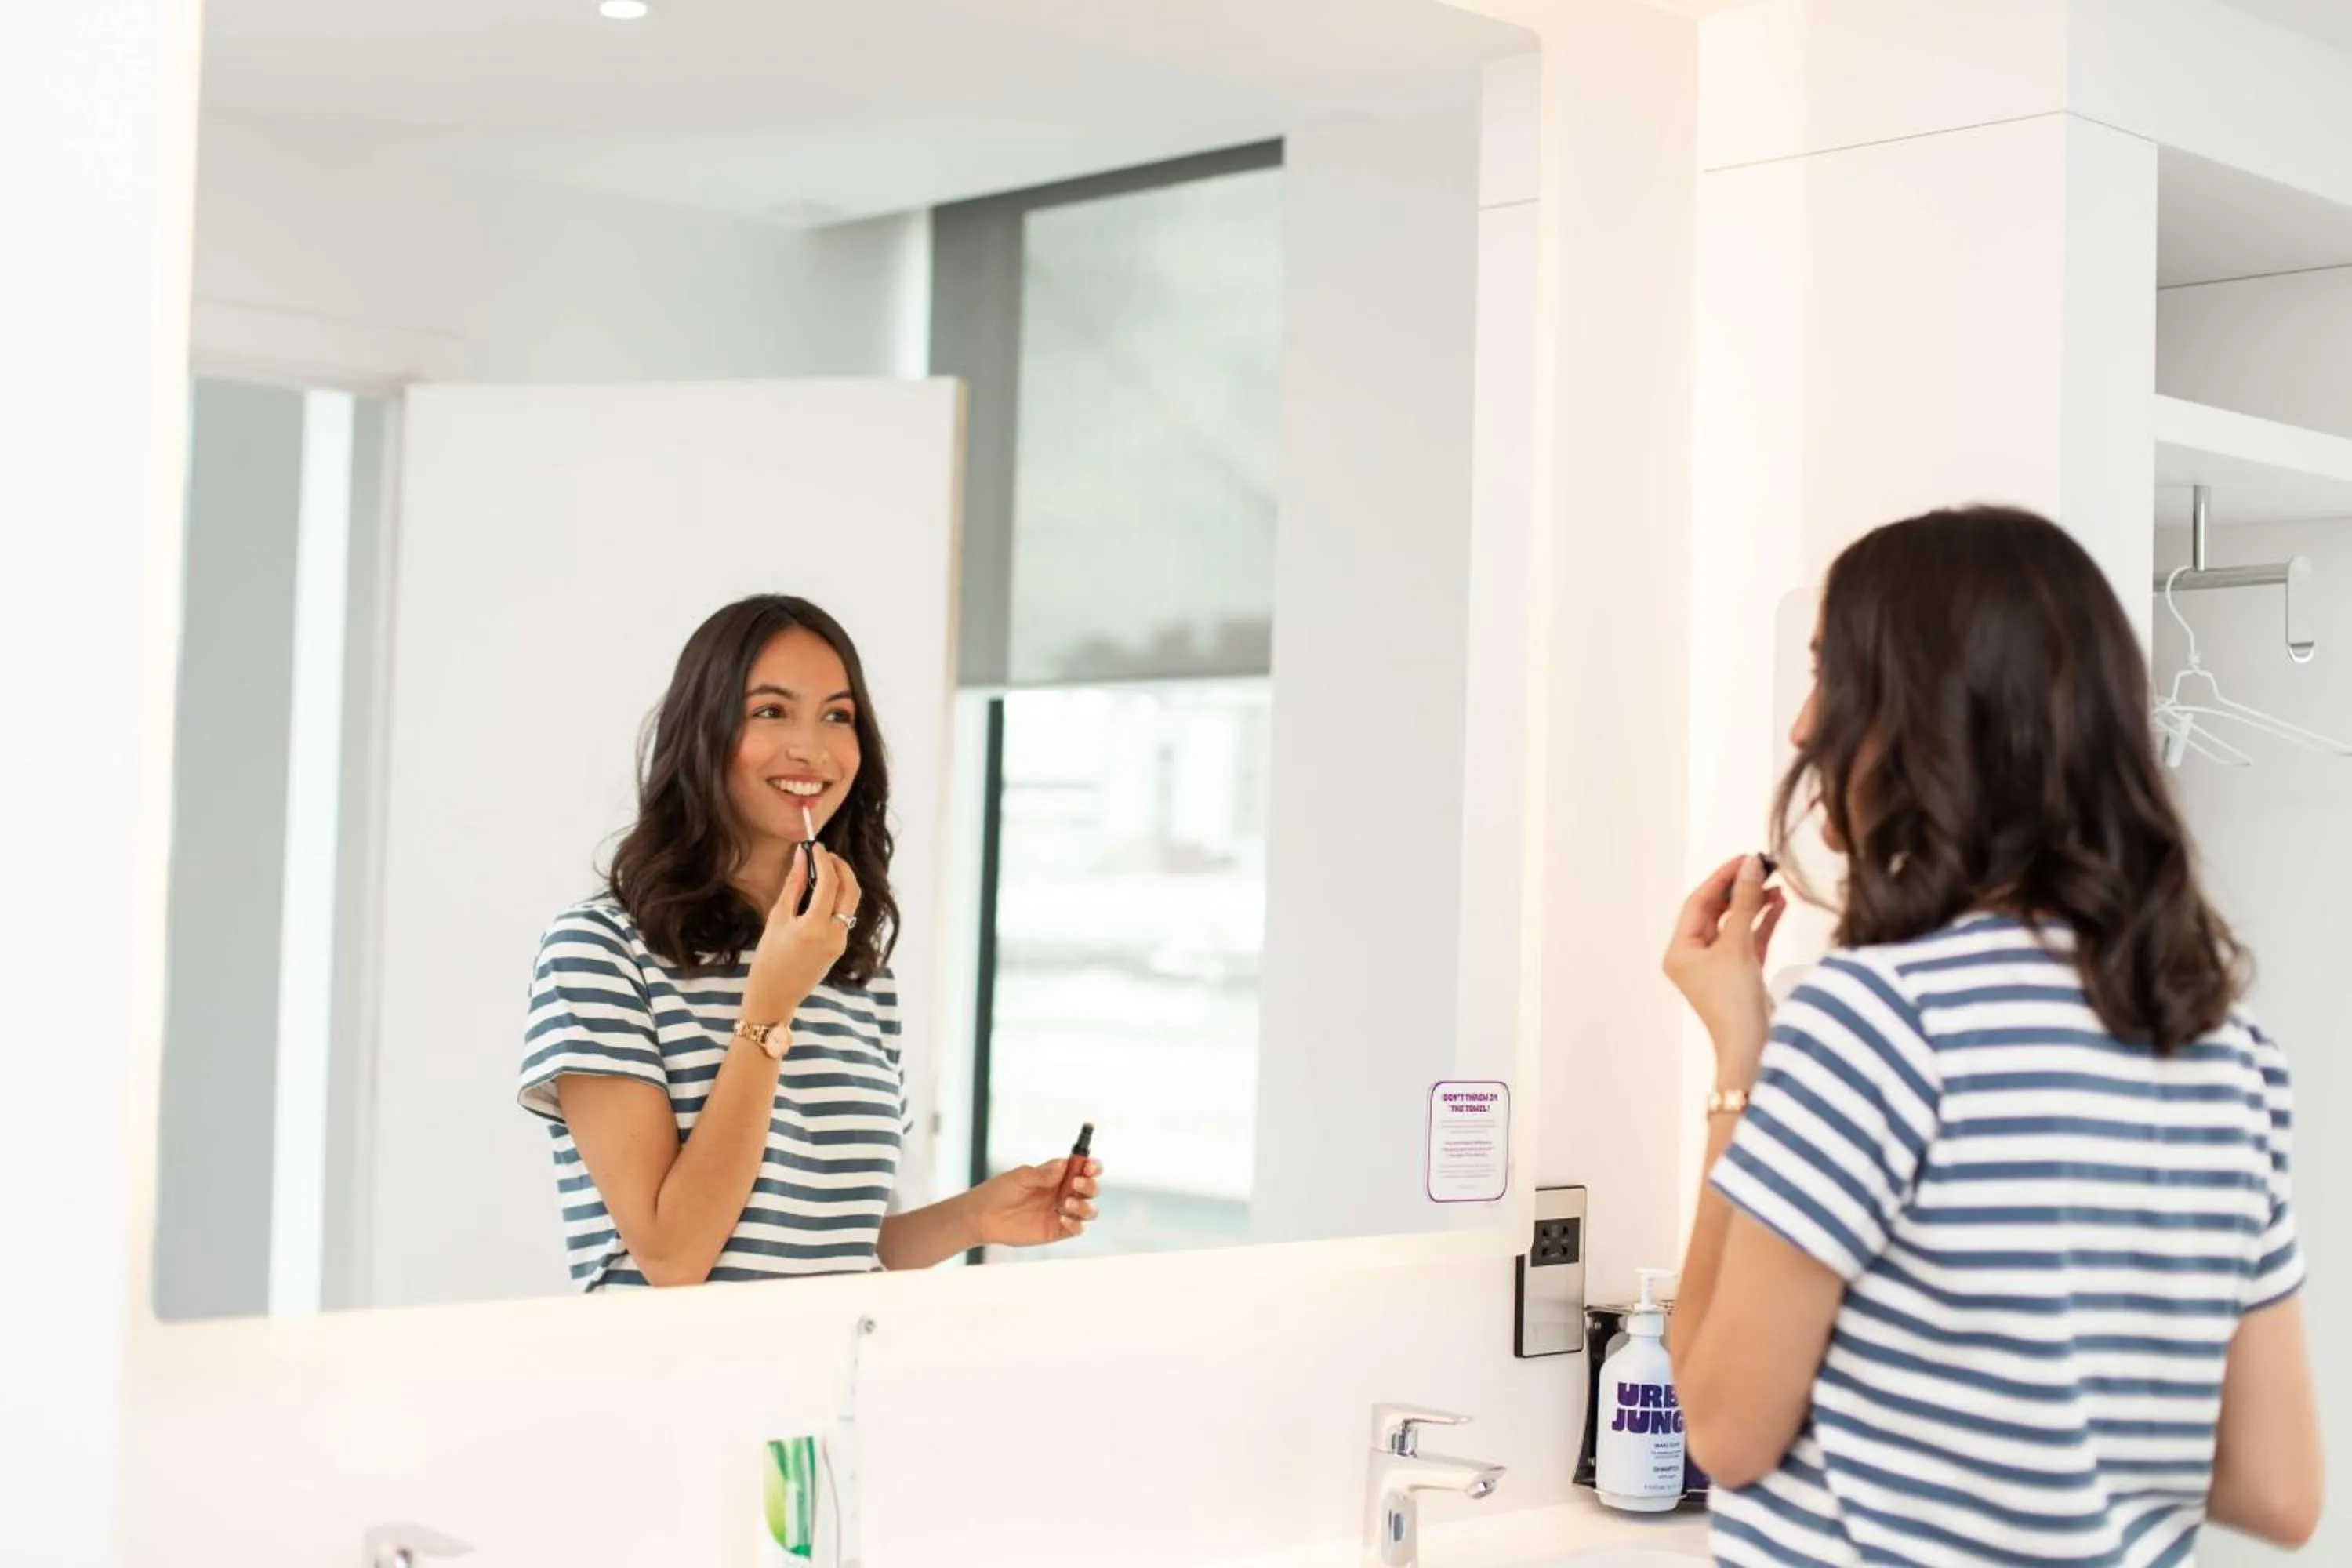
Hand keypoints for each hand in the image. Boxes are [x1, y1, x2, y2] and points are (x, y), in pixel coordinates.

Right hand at [749, 844, 861, 1009]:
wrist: (775, 997)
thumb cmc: (768, 959)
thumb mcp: (777, 918)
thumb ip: (794, 885)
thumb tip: (802, 857)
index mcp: (815, 927)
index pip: (830, 882)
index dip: (824, 860)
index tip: (816, 846)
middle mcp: (835, 934)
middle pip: (852, 890)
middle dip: (841, 868)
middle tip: (825, 855)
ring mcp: (841, 943)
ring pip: (851, 903)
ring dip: (842, 882)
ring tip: (822, 870)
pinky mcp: (840, 948)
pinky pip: (845, 916)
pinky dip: (837, 900)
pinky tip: (821, 894)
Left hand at [968, 1156, 1101, 1248]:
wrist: (983, 1216)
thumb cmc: (1001, 1191)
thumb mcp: (1021, 1177)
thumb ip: (1043, 1174)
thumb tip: (1065, 1165)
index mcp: (1058, 1175)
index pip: (1084, 1168)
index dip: (1093, 1166)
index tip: (1090, 1166)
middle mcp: (1064, 1193)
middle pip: (1091, 1189)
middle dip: (1090, 1185)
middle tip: (1075, 1183)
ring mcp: (1062, 1212)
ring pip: (1089, 1210)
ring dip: (1084, 1206)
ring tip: (1065, 1203)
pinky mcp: (1057, 1231)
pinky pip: (1077, 1229)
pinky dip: (1075, 1224)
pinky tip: (1061, 1219)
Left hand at [1662, 854, 1786, 1090]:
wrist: (1753, 1050)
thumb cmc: (1735, 1003)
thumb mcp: (1737, 946)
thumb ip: (1744, 903)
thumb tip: (1751, 865)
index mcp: (1680, 951)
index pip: (1699, 902)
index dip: (1722, 878)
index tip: (1747, 857)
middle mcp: (1694, 958)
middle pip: (1716, 911)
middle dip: (1741, 889)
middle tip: (1766, 867)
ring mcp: (1718, 967)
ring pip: (1736, 925)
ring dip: (1755, 904)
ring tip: (1778, 885)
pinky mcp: (1741, 976)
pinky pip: (1750, 941)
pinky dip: (1764, 923)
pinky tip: (1780, 905)